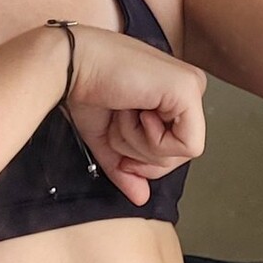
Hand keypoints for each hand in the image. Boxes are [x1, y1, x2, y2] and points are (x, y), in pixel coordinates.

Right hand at [61, 21, 207, 205]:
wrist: (70, 64)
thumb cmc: (86, 89)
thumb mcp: (109, 139)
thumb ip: (127, 168)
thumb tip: (141, 198)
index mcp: (173, 96)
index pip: (173, 149)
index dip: (142, 157)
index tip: (116, 136)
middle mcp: (188, 88)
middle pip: (179, 155)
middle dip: (140, 152)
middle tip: (120, 117)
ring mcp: (192, 87)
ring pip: (181, 153)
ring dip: (140, 141)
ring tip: (124, 108)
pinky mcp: (188, 90)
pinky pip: (187, 144)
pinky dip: (153, 139)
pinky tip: (137, 109)